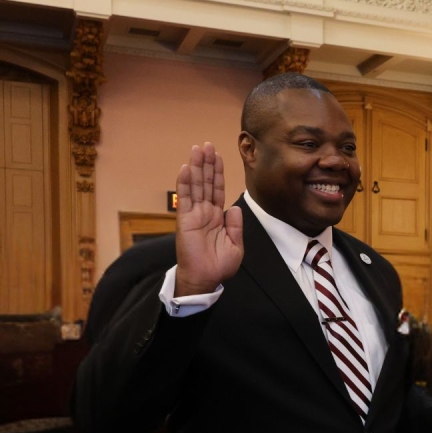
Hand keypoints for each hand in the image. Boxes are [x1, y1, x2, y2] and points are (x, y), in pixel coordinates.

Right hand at [175, 143, 243, 296]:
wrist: (206, 279)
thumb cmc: (219, 265)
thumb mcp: (236, 245)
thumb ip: (236, 226)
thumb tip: (235, 208)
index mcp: (218, 217)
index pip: (217, 190)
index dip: (218, 173)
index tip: (218, 156)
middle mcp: (205, 212)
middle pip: (206, 183)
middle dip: (207, 164)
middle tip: (206, 145)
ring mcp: (194, 215)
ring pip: (196, 186)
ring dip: (196, 167)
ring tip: (197, 149)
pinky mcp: (185, 220)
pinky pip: (185, 199)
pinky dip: (185, 183)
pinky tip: (186, 168)